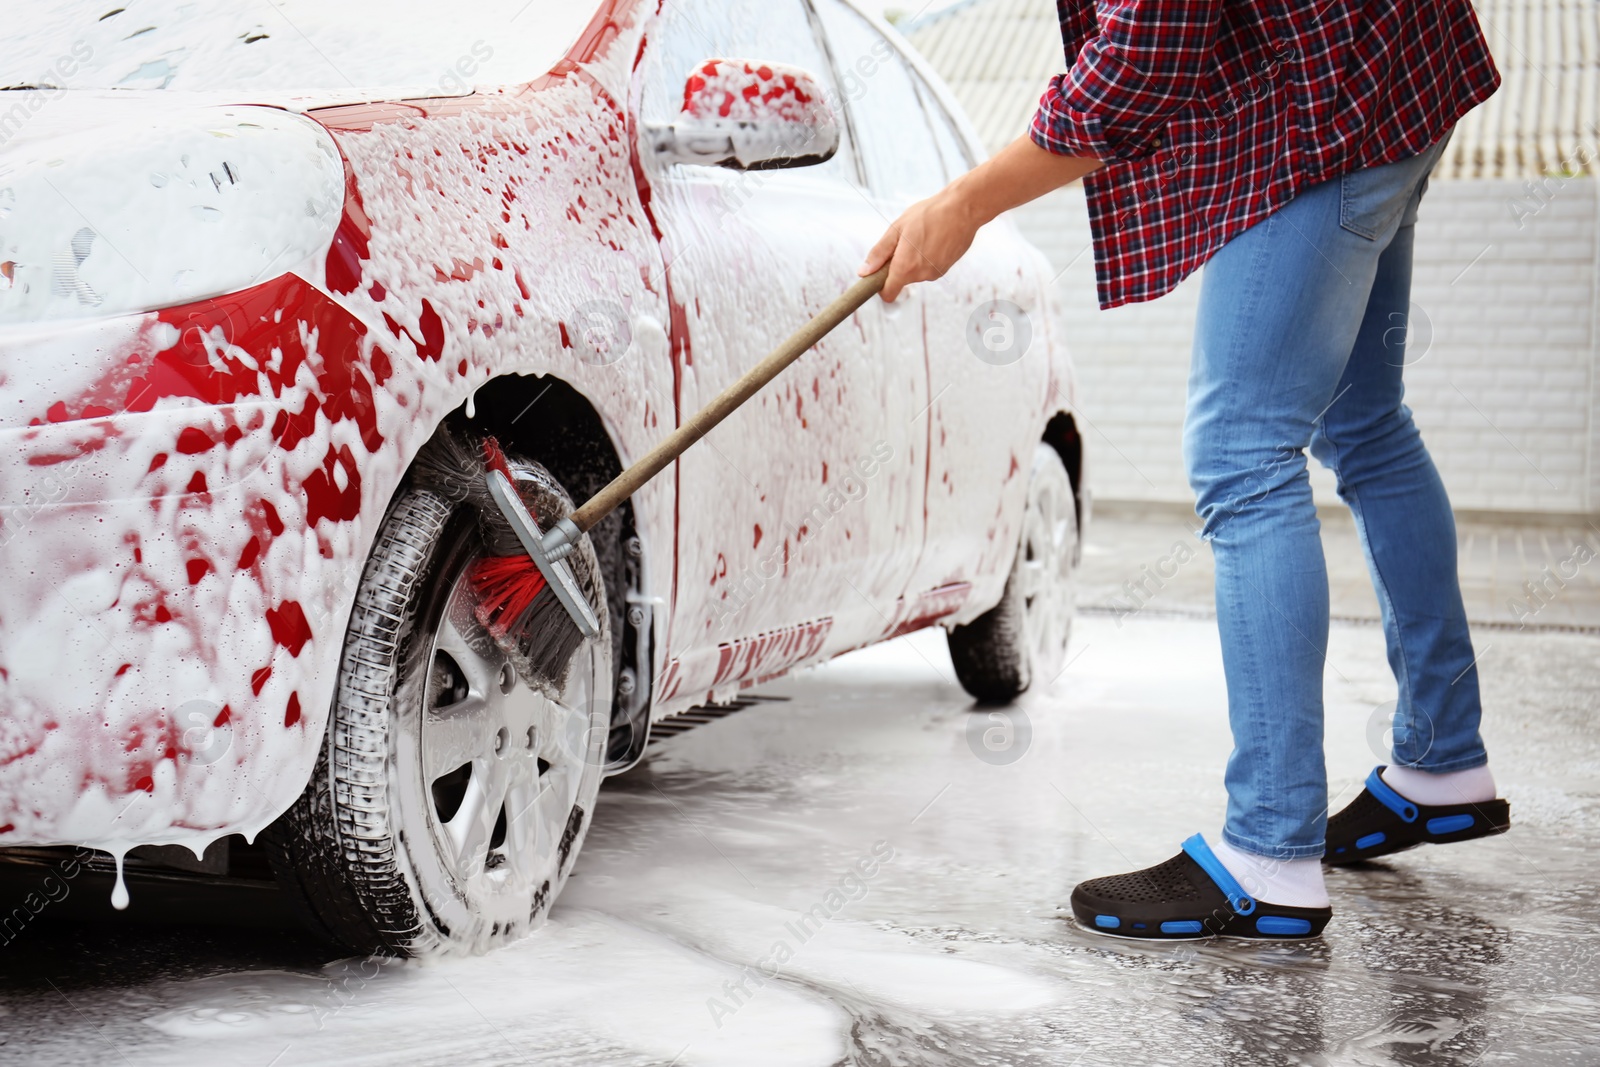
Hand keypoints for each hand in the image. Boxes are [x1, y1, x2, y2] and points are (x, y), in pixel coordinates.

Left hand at [858, 186, 980, 301]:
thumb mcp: (897, 229)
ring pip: (915, 273)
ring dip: (914, 259)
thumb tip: (864, 272)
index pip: (888, 294)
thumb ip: (879, 253)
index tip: (879, 275)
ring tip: (922, 236)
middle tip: (905, 241)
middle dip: (898, 264)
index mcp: (905, 267)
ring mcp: (935, 274)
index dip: (880, 287)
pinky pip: (928, 268)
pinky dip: (927, 258)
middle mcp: (921, 275)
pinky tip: (933, 239)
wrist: (963, 209)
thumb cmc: (929, 214)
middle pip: (901, 280)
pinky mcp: (945, 269)